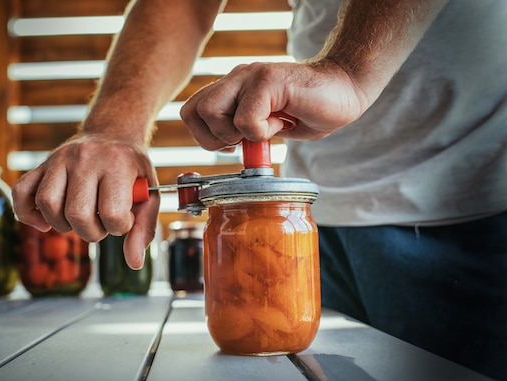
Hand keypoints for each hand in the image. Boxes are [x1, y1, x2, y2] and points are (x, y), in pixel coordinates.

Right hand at [11, 133, 159, 269]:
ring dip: (63, 225)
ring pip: (47, 204)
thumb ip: (144, 228)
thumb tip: (134, 263)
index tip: (124, 219)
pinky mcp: (42, 164)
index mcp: (117, 164)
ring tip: (79, 220)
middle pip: (77, 213)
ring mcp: (59, 159)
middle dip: (91, 232)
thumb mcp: (149, 194)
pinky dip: (27, 214)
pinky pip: (21, 192)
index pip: (111, 213)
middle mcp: (85, 158)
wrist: (114, 132)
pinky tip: (45, 223)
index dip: (119, 227)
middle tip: (101, 223)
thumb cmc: (132, 168)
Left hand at [179, 60, 366, 150]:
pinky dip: (262, 132)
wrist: (345, 90)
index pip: (191, 111)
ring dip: (235, 133)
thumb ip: (243, 130)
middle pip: (194, 111)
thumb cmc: (308, 110)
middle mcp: (236, 78)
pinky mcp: (268, 79)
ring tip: (264, 129)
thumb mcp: (267, 126)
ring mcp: (250, 75)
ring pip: (211, 111)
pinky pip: (245, 119)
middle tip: (245, 140)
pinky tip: (282, 122)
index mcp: (232, 88)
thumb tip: (228, 147)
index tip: (232, 145)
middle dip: (215, 139)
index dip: (205, 136)